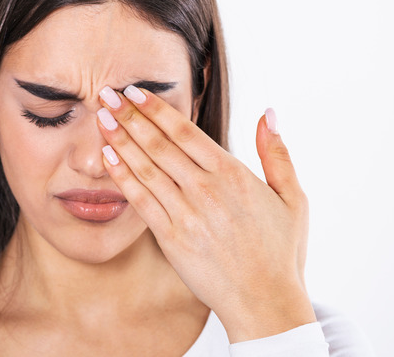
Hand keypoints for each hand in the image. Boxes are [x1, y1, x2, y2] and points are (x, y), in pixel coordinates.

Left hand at [96, 85, 316, 341]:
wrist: (265, 302)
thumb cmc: (281, 252)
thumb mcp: (292, 198)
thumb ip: (277, 153)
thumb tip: (269, 113)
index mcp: (233, 174)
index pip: (186, 131)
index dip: (156, 108)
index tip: (135, 91)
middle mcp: (206, 189)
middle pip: (159, 144)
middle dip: (129, 116)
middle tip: (105, 93)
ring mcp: (187, 214)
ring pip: (146, 168)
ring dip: (120, 140)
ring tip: (100, 118)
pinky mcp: (171, 238)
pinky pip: (141, 201)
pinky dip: (123, 177)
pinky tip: (108, 158)